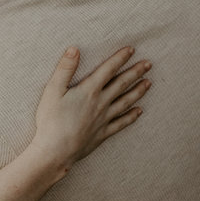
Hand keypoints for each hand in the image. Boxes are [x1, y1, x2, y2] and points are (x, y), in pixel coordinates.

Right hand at [31, 47, 150, 171]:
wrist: (56, 151)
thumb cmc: (51, 120)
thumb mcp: (52, 90)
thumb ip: (64, 68)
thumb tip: (74, 49)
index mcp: (89, 90)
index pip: (108, 69)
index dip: (120, 58)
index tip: (132, 49)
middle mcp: (101, 103)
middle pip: (121, 84)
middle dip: (135, 72)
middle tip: (148, 64)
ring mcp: (104, 119)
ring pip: (125, 102)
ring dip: (138, 91)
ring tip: (148, 83)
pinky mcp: (102, 133)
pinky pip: (121, 123)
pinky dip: (131, 116)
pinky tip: (139, 111)